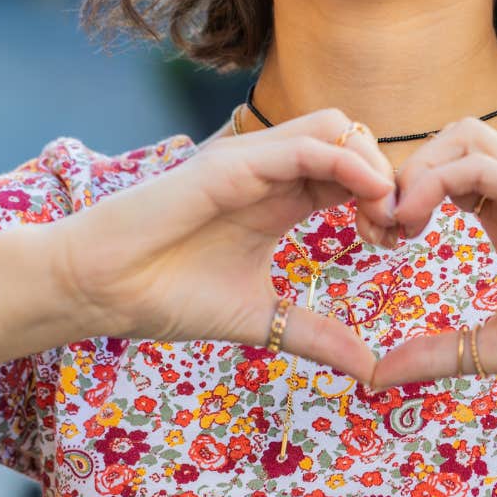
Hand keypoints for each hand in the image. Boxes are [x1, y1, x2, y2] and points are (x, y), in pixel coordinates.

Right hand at [49, 109, 399, 383]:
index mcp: (280, 198)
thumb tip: (371, 369)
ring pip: (336, 126)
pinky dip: (347, 163)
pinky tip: (365, 200)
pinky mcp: (231, 163)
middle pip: (355, 138)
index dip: (385, 197)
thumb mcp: (261, 320)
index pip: (352, 171)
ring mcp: (251, 161)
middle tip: (395, 231)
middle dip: (389, 178)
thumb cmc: (166, 295)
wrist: (100, 289)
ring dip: (373, 164)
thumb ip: (315, 335)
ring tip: (381, 217)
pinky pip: (305, 144)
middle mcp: (270, 170)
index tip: (395, 243)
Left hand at [367, 118, 496, 392]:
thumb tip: (377, 376)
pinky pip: (481, 163)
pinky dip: (436, 181)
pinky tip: (415, 225)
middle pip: (448, 139)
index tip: (379, 241)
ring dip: (417, 170)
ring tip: (397, 225)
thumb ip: (438, 352)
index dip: (402, 193)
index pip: (443, 168)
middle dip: (403, 173)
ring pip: (463, 136)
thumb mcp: (493, 348)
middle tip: (380, 230)